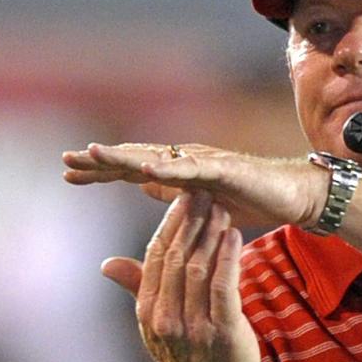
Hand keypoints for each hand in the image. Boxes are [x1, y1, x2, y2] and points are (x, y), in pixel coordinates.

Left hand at [62, 141, 326, 232]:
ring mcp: (205, 162)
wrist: (295, 198)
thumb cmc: (253, 201)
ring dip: (124, 157)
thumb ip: (173, 195)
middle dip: (100, 160)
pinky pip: (192, 169)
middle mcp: (187, 161)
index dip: (100, 172)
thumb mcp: (202, 206)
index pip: (131, 171)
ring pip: (156, 159)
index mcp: (179, 174)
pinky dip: (168, 169)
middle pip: (135, 159)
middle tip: (66, 161)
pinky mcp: (225, 170)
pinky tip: (144, 170)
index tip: (68, 176)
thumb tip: (143, 186)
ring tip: (93, 155)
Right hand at [103, 192, 259, 361]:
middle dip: (190, 221)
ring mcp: (195, 328)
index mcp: (148, 312)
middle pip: (177, 258)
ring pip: (200, 268)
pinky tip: (235, 236)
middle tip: (202, 193)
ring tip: (220, 209)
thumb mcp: (158, 325)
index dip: (168, 224)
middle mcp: (167, 319)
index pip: (155, 257)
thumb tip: (107, 264)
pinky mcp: (224, 333)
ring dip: (211, 234)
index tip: (181, 197)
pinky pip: (224, 285)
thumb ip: (139, 289)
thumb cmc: (189, 357)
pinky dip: (229, 256)